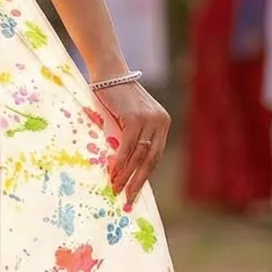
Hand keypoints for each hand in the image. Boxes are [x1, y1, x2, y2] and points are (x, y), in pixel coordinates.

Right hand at [96, 81, 170, 208]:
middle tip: (128, 199)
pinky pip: (127, 147)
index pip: (155, 155)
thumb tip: (124, 167)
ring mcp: (149, 119)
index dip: (144, 175)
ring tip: (115, 189)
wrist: (108, 72)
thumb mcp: (128, 118)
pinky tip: (112, 173)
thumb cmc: (114, 96)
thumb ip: (132, 137)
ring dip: (126, 175)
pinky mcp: (135, 118)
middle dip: (138, 181)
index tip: (134, 191)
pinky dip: (119, 162)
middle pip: (150, 159)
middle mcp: (160, 122)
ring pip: (138, 155)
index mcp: (163, 123)